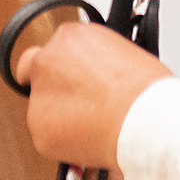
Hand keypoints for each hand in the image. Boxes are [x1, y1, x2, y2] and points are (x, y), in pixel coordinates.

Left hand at [12, 20, 173, 176]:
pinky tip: (89, 139)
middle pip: (32, 71)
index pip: (52, 48)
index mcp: (70, 37)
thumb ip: (93, 60)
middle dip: (47, 86)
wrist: (147, 121)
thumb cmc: (145, 91)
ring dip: (59, 116)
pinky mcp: (41, 130)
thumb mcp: (121, 54)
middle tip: (72, 102)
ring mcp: (40, 97)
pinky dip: (63, 142)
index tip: (73, 78)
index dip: (63, 66)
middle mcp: (47, 62)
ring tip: (93, 125)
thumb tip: (92, 74)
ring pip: (41, 108)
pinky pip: (48, 136)